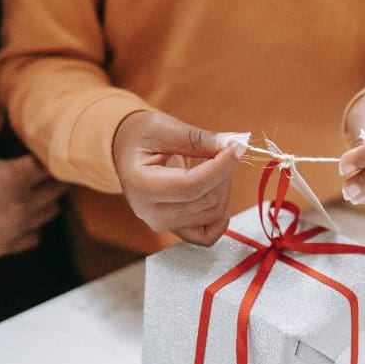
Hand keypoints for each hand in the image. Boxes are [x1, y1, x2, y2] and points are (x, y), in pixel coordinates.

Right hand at [0, 106, 65, 259]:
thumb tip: (1, 102)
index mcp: (12, 177)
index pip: (50, 163)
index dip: (44, 153)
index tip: (35, 149)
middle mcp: (20, 206)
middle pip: (57, 187)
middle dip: (50, 175)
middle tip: (36, 167)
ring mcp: (14, 230)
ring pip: (52, 212)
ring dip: (46, 199)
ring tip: (29, 189)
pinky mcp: (4, 248)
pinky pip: (35, 236)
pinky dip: (33, 224)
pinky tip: (17, 213)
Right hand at [112, 110, 246, 246]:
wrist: (127, 152)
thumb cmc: (140, 136)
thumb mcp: (163, 127)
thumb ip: (196, 138)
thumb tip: (230, 144)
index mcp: (142, 185)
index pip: (192, 185)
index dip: (221, 167)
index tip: (237, 147)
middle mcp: (151, 212)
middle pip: (206, 200)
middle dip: (224, 173)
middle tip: (221, 149)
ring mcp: (163, 224)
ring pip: (212, 214)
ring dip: (224, 188)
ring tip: (215, 165)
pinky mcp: (174, 228)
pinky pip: (206, 236)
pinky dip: (220, 219)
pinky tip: (220, 195)